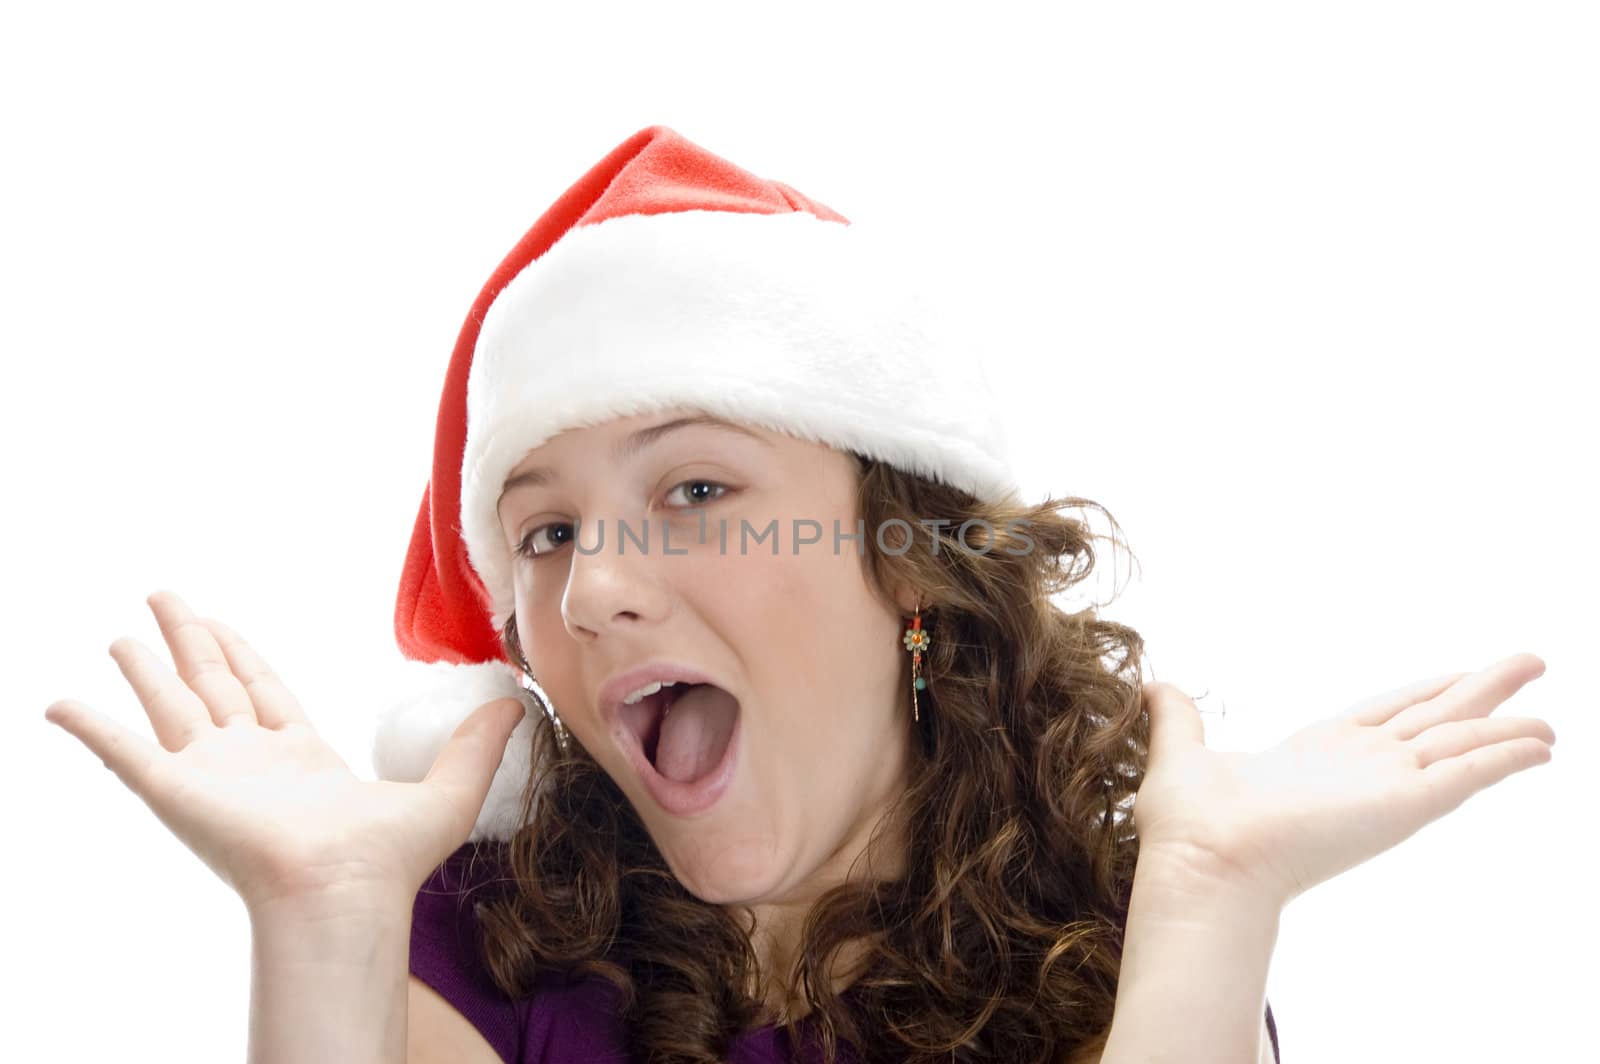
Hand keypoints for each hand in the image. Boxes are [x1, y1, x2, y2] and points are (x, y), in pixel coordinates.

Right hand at [43, 590, 526, 911]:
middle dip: (191, 640)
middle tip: (166, 597)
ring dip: (145, 667)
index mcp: (299, 759)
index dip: (242, 656)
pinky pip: (120, 750)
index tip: (222, 624)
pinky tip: (59, 703)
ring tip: (124, 633)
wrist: (343, 889)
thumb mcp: (448, 788)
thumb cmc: (389, 858)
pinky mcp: (175, 788)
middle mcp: (248, 762)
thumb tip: (518, 703)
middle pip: (211, 685)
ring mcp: (209, 773)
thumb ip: (478, 744)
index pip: (263, 692)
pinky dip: (89, 726)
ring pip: (170, 703)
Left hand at [1131, 653, 1555, 908]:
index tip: (1456, 674)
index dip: (1423, 692)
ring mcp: (1387, 785)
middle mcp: (1360, 767)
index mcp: (1317, 754)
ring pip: (1462, 741)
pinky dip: (1507, 755)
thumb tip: (1155, 685)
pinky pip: (1470, 770)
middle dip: (1481, 691)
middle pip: (1436, 717)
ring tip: (1550, 714)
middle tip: (1528, 663)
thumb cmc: (1189, 826)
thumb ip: (1178, 718)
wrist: (1204, 864)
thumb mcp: (1182, 754)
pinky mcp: (1407, 803)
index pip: (1384, 714)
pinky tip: (1541, 742)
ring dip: (1508, 724)